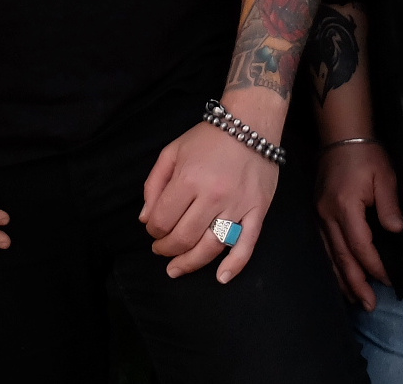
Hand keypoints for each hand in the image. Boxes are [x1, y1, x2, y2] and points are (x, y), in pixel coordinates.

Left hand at [140, 121, 279, 283]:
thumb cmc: (207, 138)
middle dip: (167, 249)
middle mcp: (213, 195)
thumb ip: (154, 184)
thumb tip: (145, 219)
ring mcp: (237, 205)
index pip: (163, 220)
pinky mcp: (257, 210)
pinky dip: (234, 265)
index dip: (153, 231)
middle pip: (184, 238)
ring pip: (210, 247)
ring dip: (190, 263)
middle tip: (161, 250)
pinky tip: (221, 278)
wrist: (250, 124)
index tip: (153, 230)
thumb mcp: (172, 152)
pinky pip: (247, 244)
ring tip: (176, 268)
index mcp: (189, 179)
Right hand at [315, 142, 402, 309]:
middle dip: (356, 283)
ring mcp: (319, 214)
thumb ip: (389, 205)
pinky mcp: (317, 212)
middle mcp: (327, 214)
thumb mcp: (384, 176)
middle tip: (369, 305)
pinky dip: (331, 263)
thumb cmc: (366, 155)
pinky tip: (338, 275)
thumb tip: (395, 231)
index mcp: (345, 206)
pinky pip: (323, 245)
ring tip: (354, 298)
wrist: (341, 136)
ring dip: (342, 278)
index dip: (374, 266)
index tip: (388, 280)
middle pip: (341, 257)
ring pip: (329, 254)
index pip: (360, 245)